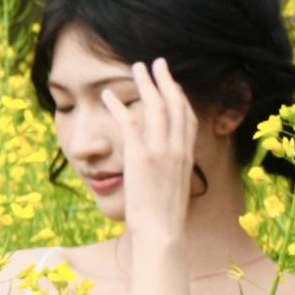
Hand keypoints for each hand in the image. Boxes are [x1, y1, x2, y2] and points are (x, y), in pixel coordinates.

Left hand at [114, 55, 203, 241]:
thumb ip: (170, 171)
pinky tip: (107, 95)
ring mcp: (161, 151)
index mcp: (188, 155)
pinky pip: (129, 123)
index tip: (171, 82)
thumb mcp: (173, 187)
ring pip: (155, 107)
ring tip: (135, 68)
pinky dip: (118, 106)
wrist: (162, 231)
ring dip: (144, 84)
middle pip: (174, 104)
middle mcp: (178, 148)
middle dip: (165, 80)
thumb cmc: (164, 217)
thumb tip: (162, 167)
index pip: (187, 117)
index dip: (179, 96)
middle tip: (156, 63)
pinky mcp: (140, 157)